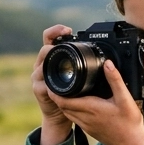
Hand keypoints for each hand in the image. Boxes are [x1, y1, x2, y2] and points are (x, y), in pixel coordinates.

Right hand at [32, 24, 75, 144]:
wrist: (61, 115)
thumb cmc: (71, 95)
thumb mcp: (78, 77)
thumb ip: (83, 65)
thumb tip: (104, 57)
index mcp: (52, 58)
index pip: (49, 38)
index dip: (56, 31)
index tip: (67, 29)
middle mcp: (42, 65)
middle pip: (44, 49)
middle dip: (52, 43)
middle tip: (63, 40)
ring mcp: (38, 77)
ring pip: (41, 65)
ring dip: (48, 59)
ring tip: (56, 54)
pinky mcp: (38, 90)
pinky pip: (42, 84)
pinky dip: (48, 81)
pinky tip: (56, 80)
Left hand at [48, 61, 143, 144]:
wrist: (131, 144)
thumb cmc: (129, 123)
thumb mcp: (125, 98)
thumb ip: (115, 80)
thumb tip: (108, 64)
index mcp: (90, 108)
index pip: (63, 100)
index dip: (54, 92)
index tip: (52, 82)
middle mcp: (84, 118)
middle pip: (62, 106)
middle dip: (57, 95)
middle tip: (57, 83)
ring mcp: (86, 126)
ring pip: (67, 113)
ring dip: (63, 103)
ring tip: (65, 91)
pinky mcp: (89, 130)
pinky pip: (74, 119)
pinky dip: (71, 110)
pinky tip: (77, 104)